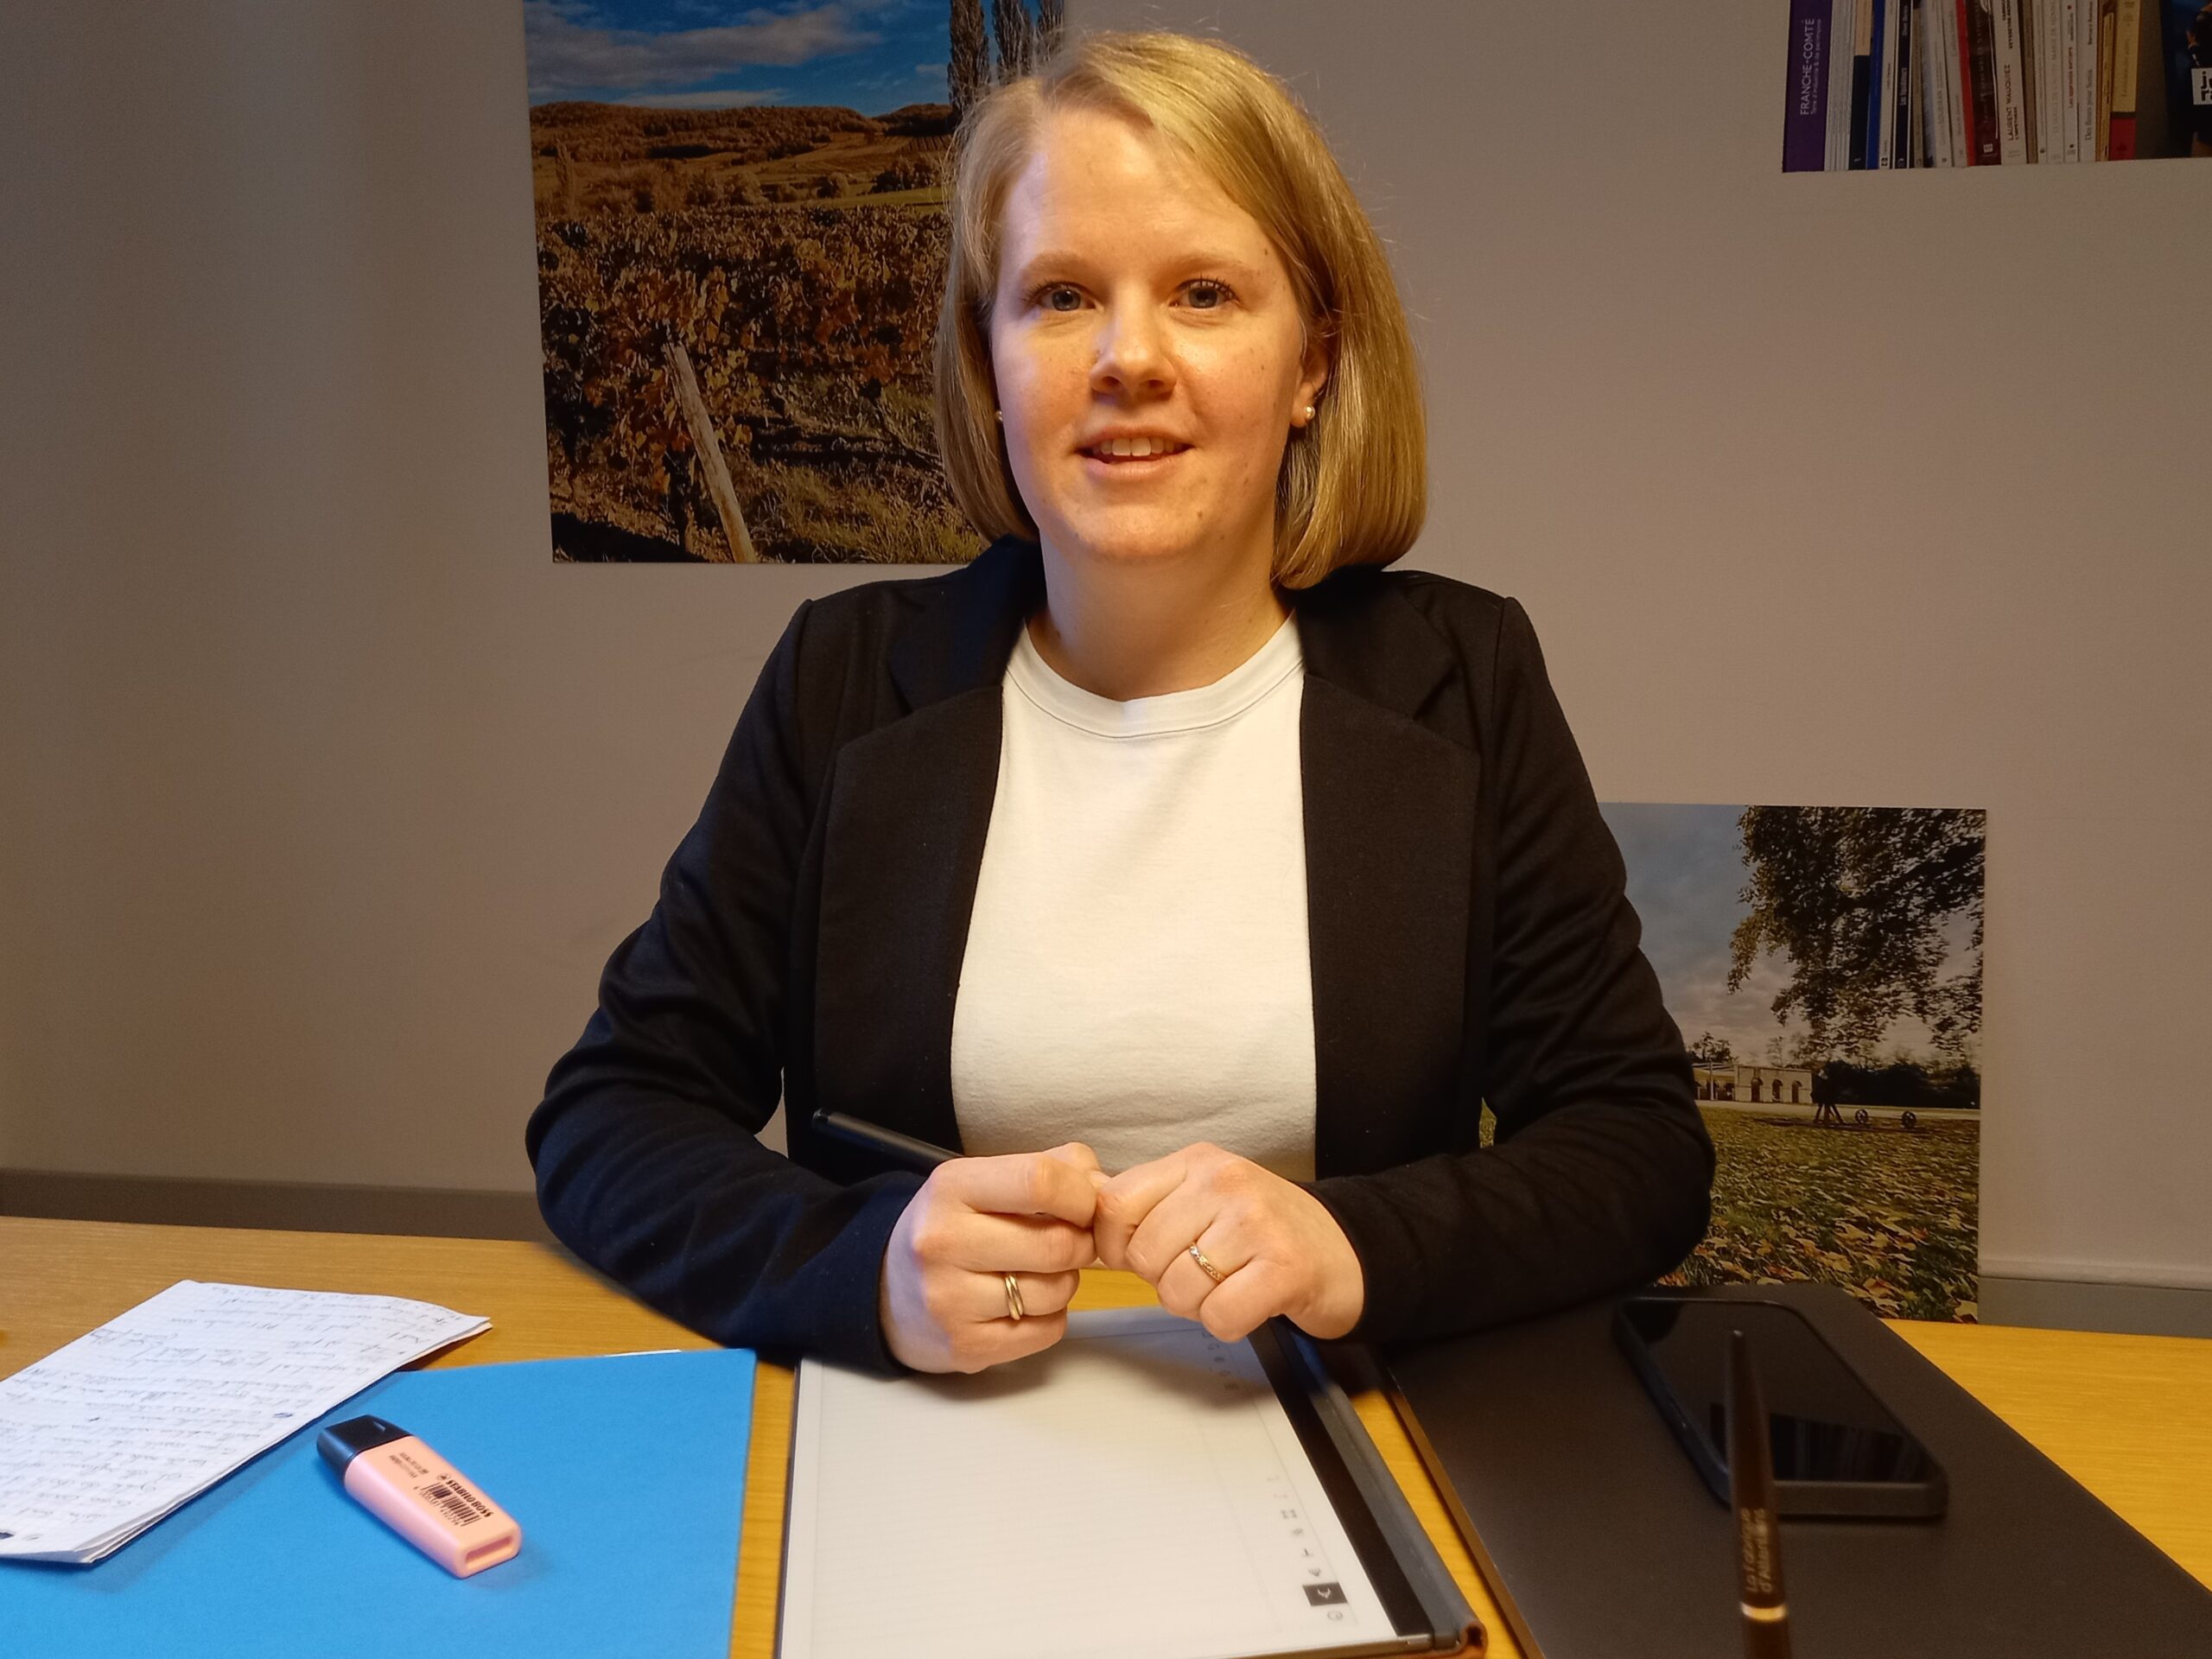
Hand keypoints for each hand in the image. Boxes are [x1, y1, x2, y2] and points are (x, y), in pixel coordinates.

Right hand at [879, 1142, 1102, 1372]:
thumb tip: (1104, 1185)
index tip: (1082, 1206)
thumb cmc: (955, 1229)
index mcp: (951, 1187)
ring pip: (1056, 1291)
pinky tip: (1024, 1305)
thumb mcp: (986, 1181)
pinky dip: (1050, 1318)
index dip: (1081, 1195)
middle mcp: (942, 1242)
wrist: (889, 1293)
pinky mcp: (964, 1345)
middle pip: (1056, 1244)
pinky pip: (1047, 1331)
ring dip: (1065, 1282)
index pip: (1040, 1181)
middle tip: (1070, 1243)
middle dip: (1080, 1244)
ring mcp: (949, 1299)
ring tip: (1040, 1273)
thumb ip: (1053, 1167)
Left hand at [1092, 1143, 1365, 1342]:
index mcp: (1197, 1162)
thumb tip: (1080, 1222)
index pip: (1115, 1203)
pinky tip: (1249, 1303)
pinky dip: (1228, 1323)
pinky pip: (1219, 1316)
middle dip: (1162, 1281)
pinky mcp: (1284, 1268)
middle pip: (1144, 1255)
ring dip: (1197, 1306)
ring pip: (1178, 1291)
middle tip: (1201, 1274)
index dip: (1114, 1244)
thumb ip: (1150, 1204)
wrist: (1346, 1250)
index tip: (1139, 1256)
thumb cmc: (1264, 1230)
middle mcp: (1225, 1182)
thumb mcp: (1205, 1197)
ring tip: (1228, 1285)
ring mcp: (1256, 1223)